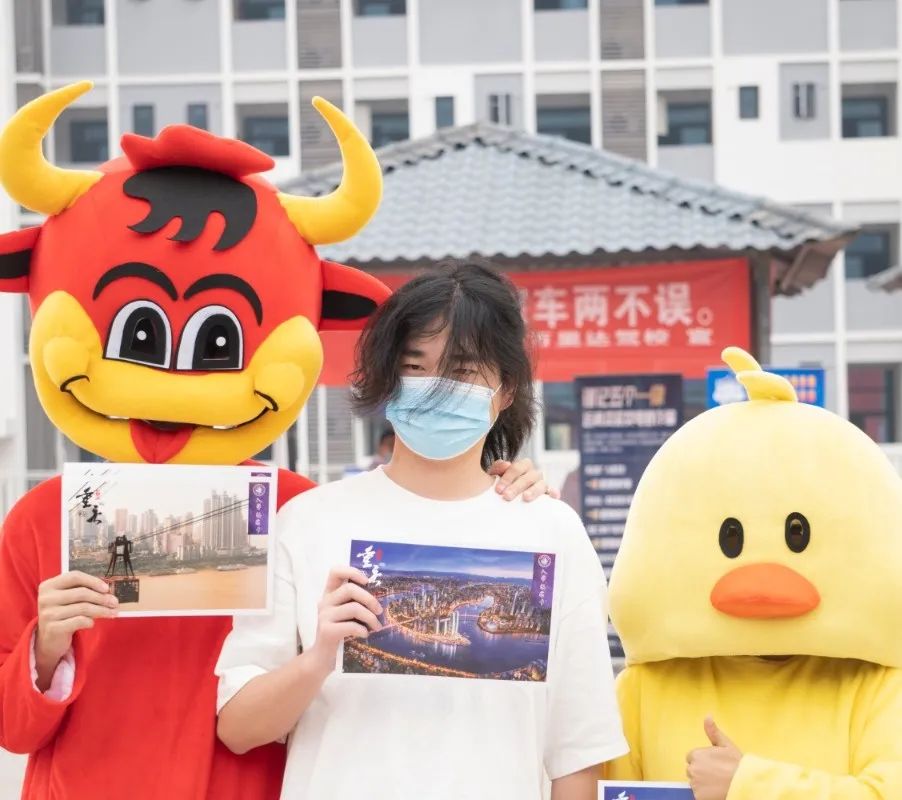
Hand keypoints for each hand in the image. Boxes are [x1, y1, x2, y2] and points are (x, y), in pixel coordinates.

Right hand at [35, 571, 117, 686]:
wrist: (49, 639)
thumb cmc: (63, 614)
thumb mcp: (69, 599)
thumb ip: (84, 591)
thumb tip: (108, 591)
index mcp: (49, 585)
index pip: (74, 576)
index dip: (93, 581)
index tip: (107, 588)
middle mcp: (46, 598)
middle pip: (81, 592)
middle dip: (102, 598)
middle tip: (115, 603)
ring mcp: (47, 614)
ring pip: (83, 607)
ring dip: (102, 610)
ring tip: (112, 613)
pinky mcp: (53, 628)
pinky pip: (79, 621)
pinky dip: (90, 621)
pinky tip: (92, 623)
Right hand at [308, 566, 382, 671]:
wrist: (322, 659)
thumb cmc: (340, 634)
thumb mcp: (346, 615)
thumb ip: (355, 602)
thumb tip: (382, 596)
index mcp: (330, 594)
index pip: (335, 572)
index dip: (352, 571)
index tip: (367, 580)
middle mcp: (324, 602)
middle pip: (350, 589)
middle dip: (369, 599)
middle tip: (380, 611)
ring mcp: (324, 616)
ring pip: (353, 608)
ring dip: (370, 618)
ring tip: (376, 627)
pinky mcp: (327, 631)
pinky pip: (351, 626)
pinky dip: (362, 630)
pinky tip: (365, 635)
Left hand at [489, 458, 560, 501]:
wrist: (505, 499)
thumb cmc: (500, 488)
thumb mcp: (494, 478)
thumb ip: (496, 469)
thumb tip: (505, 464)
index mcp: (521, 467)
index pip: (516, 468)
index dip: (507, 478)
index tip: (498, 490)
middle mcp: (532, 474)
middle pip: (529, 476)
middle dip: (517, 487)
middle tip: (507, 497)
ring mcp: (541, 484)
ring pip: (541, 484)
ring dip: (534, 490)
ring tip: (526, 498)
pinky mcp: (547, 495)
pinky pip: (552, 492)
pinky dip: (554, 492)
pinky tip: (554, 496)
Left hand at [686, 718, 741, 799]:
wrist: (745, 784)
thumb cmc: (737, 765)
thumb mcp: (726, 745)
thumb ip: (713, 732)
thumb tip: (707, 716)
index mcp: (697, 755)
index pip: (692, 758)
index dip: (703, 761)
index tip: (714, 764)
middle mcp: (693, 769)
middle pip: (692, 770)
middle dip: (701, 771)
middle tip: (717, 774)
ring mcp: (695, 784)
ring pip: (695, 783)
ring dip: (702, 783)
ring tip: (718, 783)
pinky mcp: (698, 796)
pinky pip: (698, 794)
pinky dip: (704, 794)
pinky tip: (716, 791)